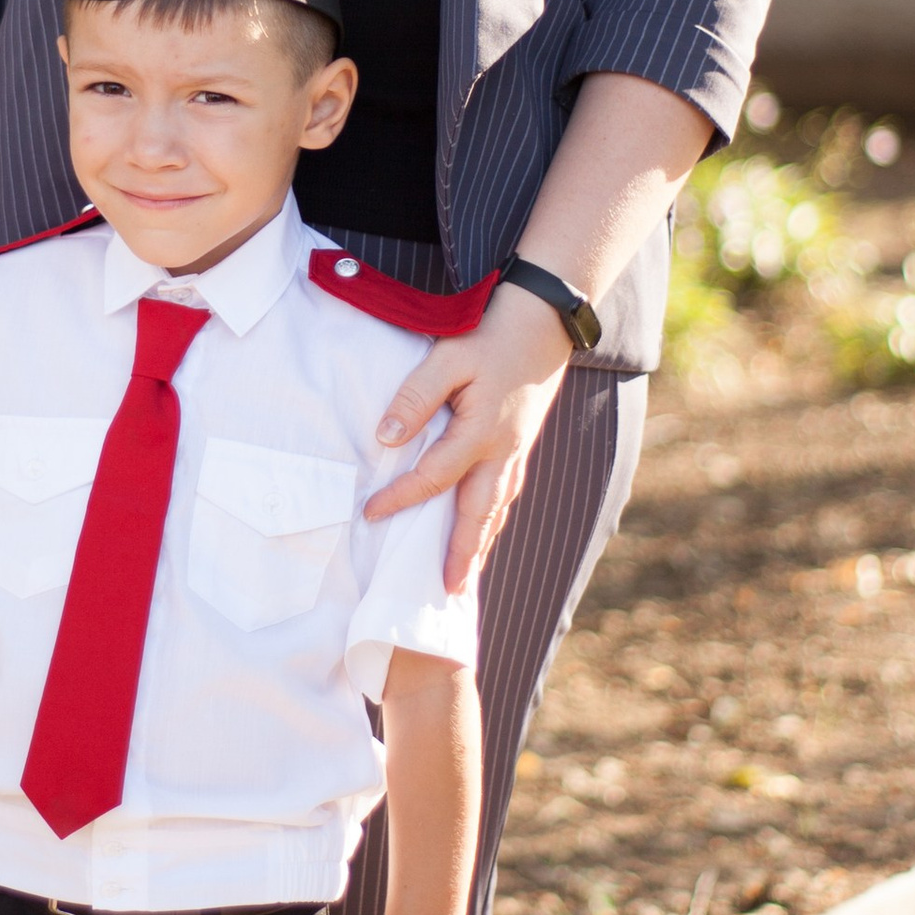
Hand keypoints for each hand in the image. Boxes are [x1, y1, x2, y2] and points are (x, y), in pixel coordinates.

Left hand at [364, 284, 572, 590]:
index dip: (400, 498)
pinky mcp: (522, 445)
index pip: (433, 478)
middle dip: (464, 555)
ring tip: (466, 577)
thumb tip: (386, 438)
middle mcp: (503, 453)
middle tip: (449, 591)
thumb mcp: (448, 358)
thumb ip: (416, 398)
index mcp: (480, 434)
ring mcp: (517, 452)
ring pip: (497, 510)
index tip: (370, 514)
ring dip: (482, 545)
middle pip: (480, 515)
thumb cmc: (491, 337)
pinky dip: (494, 521)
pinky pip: (506, 495)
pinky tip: (486, 529)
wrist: (544, 323)